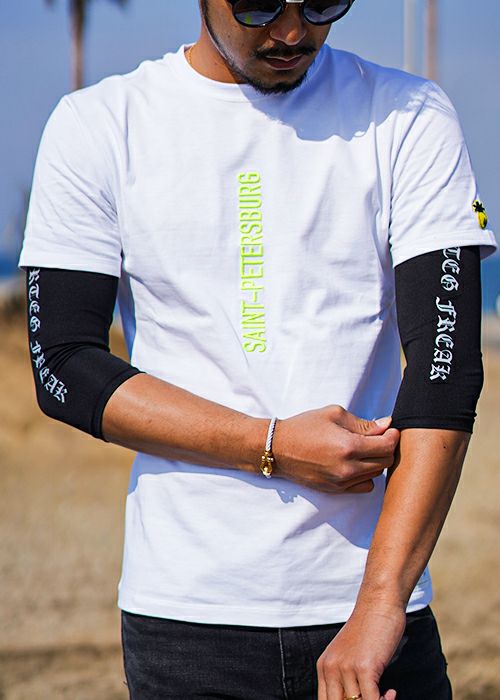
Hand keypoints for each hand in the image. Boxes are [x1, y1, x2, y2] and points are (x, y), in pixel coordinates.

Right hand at [272, 406, 399, 493]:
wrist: (278, 448)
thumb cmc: (305, 427)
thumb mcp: (334, 414)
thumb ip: (363, 423)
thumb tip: (387, 424)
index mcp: (349, 446)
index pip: (387, 446)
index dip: (393, 436)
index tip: (389, 429)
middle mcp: (347, 468)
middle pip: (385, 462)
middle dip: (386, 448)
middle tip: (378, 438)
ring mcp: (342, 482)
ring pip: (376, 475)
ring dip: (376, 462)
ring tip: (364, 450)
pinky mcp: (336, 490)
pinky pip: (364, 487)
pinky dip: (365, 476)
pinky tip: (356, 464)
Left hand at [316, 603, 405, 699]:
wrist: (379, 604)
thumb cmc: (368, 631)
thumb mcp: (348, 655)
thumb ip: (344, 678)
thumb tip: (353, 699)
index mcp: (323, 666)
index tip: (362, 699)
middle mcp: (330, 668)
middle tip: (375, 698)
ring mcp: (346, 668)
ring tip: (386, 695)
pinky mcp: (364, 667)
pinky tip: (392, 692)